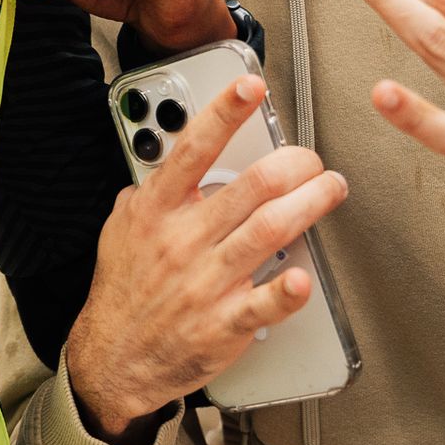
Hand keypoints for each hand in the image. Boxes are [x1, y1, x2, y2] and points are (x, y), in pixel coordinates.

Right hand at [64, 74, 348, 444]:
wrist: (113, 358)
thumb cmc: (122, 291)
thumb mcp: (120, 227)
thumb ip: (148, 191)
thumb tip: (168, 157)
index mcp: (156, 210)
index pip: (193, 148)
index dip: (224, 113)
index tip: (250, 85)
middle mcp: (183, 241)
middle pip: (251, 186)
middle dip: (295, 163)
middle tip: (313, 157)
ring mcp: (206, 282)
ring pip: (269, 231)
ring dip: (310, 205)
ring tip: (331, 188)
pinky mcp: (224, 324)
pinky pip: (263, 304)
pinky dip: (288, 291)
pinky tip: (305, 277)